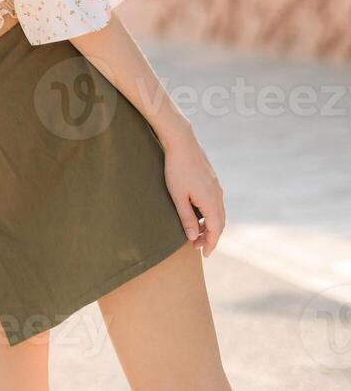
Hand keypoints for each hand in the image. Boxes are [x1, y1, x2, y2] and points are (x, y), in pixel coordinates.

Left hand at [162, 131, 225, 256]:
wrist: (181, 142)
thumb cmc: (176, 170)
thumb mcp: (178, 196)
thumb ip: (186, 218)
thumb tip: (194, 237)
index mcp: (211, 202)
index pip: (216, 229)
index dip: (211, 243)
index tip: (205, 254)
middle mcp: (218, 196)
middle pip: (219, 223)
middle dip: (210, 236)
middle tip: (198, 246)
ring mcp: (216, 187)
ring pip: (218, 213)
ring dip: (210, 225)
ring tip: (197, 233)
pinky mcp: (212, 180)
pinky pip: (215, 203)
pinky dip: (210, 214)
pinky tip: (198, 214)